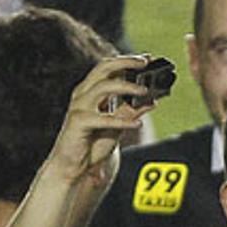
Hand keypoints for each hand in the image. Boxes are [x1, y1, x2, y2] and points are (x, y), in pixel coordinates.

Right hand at [44, 54, 157, 187]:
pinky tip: (137, 124)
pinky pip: (103, 117)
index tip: (147, 58)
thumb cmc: (92, 144)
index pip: (108, 67)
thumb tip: (153, 101)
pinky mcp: (78, 123)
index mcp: (90, 91)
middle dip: (126, 62)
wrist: (73, 168)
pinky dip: (122, 120)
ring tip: (144, 91)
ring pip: (103, 86)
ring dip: (127, 86)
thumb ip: (132, 112)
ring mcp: (79, 107)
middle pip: (103, 68)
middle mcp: (83, 95)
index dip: (127, 60)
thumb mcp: (118, 126)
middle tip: (145, 63)